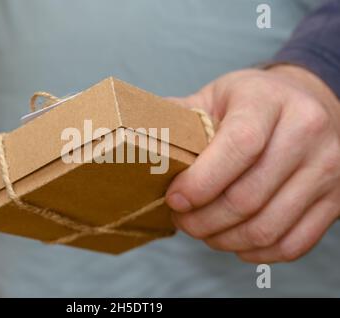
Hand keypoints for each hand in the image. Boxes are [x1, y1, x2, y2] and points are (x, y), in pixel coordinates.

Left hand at [166, 65, 339, 262]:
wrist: (308, 104)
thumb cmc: (254, 102)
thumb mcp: (217, 95)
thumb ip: (179, 115)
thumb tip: (136, 137)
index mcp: (270, 101)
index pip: (240, 146)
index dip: (201, 182)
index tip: (175, 199)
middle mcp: (307, 132)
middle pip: (248, 196)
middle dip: (203, 220)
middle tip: (181, 219)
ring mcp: (328, 169)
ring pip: (267, 227)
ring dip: (223, 239)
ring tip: (202, 231)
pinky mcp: (335, 199)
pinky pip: (293, 243)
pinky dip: (256, 252)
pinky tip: (233, 240)